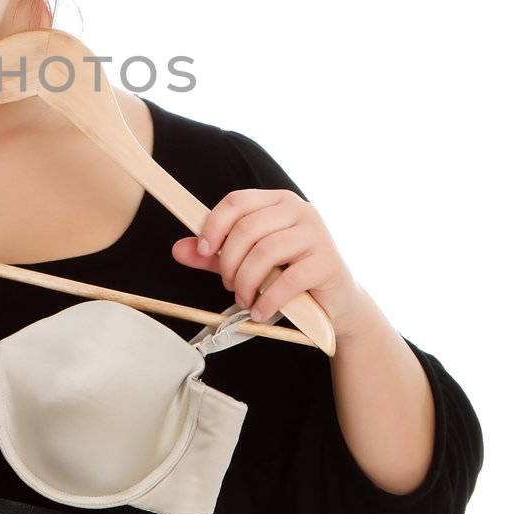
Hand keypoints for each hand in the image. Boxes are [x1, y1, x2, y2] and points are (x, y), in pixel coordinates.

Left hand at [170, 188, 370, 336]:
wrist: (335, 301)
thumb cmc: (288, 275)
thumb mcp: (247, 261)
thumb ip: (214, 255)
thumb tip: (178, 249)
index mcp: (277, 201)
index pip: (237, 201)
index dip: (214, 225)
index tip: (203, 250)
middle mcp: (299, 210)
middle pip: (248, 228)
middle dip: (229, 261)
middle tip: (228, 284)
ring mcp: (316, 234)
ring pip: (265, 253)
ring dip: (246, 282)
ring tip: (244, 298)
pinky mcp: (327, 262)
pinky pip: (287, 280)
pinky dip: (267, 300)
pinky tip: (260, 311)